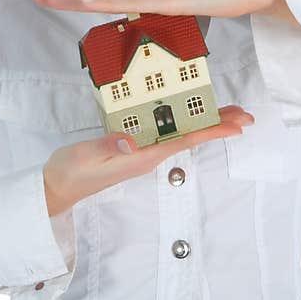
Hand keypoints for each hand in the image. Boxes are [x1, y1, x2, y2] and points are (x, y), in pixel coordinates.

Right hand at [42, 105, 254, 215]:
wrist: (56, 188)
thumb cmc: (71, 171)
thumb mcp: (87, 155)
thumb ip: (109, 144)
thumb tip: (132, 138)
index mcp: (142, 156)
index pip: (185, 140)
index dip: (213, 130)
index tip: (237, 125)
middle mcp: (147, 155)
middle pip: (190, 137)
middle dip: (218, 124)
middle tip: (245, 114)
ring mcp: (140, 152)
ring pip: (180, 134)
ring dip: (203, 122)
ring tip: (226, 112)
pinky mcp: (132, 149)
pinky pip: (164, 133)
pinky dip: (180, 121)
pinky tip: (186, 115)